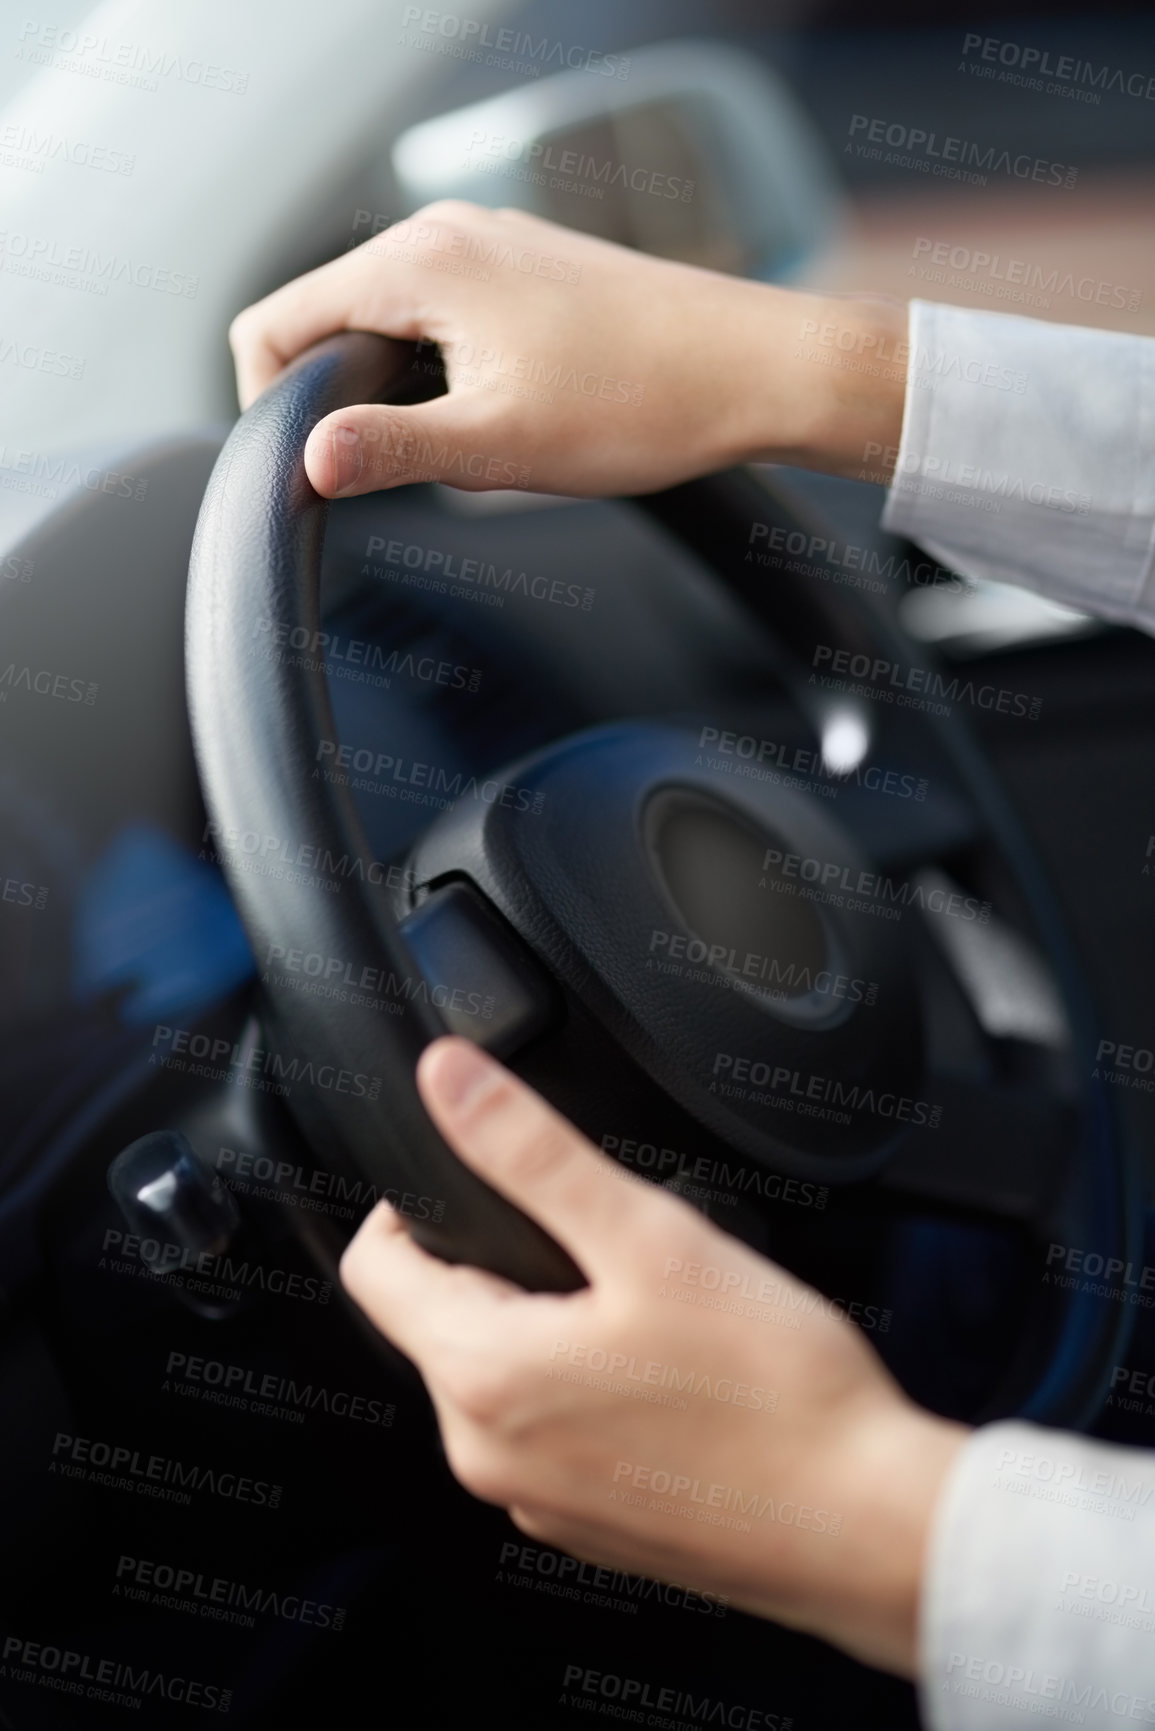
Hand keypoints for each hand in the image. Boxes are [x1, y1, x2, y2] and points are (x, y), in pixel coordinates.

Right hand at [228, 200, 906, 497]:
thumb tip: (309, 461)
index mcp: (421, 263)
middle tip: (388, 468)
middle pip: (324, 315)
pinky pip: (438, 311)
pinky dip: (436, 365)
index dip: (266, 403)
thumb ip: (390, 450)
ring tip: (455, 442)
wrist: (752, 370)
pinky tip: (494, 410)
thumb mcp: (498, 446)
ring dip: (388, 385)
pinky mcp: (523, 268)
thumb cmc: (643, 401)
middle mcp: (446, 232)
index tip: (309, 465)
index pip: (274, 321)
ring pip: (384, 316)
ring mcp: (489, 243)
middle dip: (333, 396)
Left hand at [340, 1036, 968, 1676]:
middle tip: (601, 1238)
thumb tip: (449, 1081)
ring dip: (547, 1322)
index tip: (478, 1177)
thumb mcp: (648, 1237)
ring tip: (648, 1305)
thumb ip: (533, 1151)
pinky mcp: (588, 1523)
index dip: (412, 1203)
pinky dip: (584, 1385)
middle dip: (499, 1261)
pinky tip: (669, 1373)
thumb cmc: (775, 1395)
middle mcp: (488, 1456)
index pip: (374, 1271)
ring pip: (499, 1373)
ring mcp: (537, 1499)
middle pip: (439, 1320)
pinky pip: (549, 1430)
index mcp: (483, 1380)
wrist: (867, 1526)